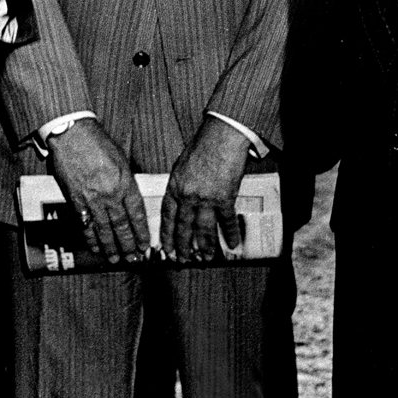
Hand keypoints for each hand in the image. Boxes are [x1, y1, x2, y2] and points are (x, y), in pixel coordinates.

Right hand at [47, 118, 148, 264]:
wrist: (72, 135)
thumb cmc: (98, 142)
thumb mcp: (121, 159)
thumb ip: (126, 181)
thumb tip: (129, 200)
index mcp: (125, 182)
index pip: (136, 213)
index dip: (141, 232)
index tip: (144, 245)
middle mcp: (110, 194)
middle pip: (121, 226)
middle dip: (128, 245)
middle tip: (132, 259)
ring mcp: (92, 199)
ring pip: (104, 229)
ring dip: (110, 247)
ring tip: (115, 259)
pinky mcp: (75, 200)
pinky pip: (85, 224)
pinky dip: (91, 238)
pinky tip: (95, 247)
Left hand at [160, 117, 250, 261]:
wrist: (221, 137)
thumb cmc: (201, 147)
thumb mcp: (181, 166)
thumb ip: (179, 185)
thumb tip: (180, 202)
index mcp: (175, 187)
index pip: (167, 217)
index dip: (167, 235)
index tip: (165, 249)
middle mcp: (188, 196)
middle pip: (183, 227)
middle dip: (182, 246)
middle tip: (182, 260)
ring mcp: (206, 199)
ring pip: (203, 230)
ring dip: (204, 246)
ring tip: (204, 258)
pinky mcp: (225, 198)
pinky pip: (226, 221)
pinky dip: (230, 234)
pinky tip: (232, 245)